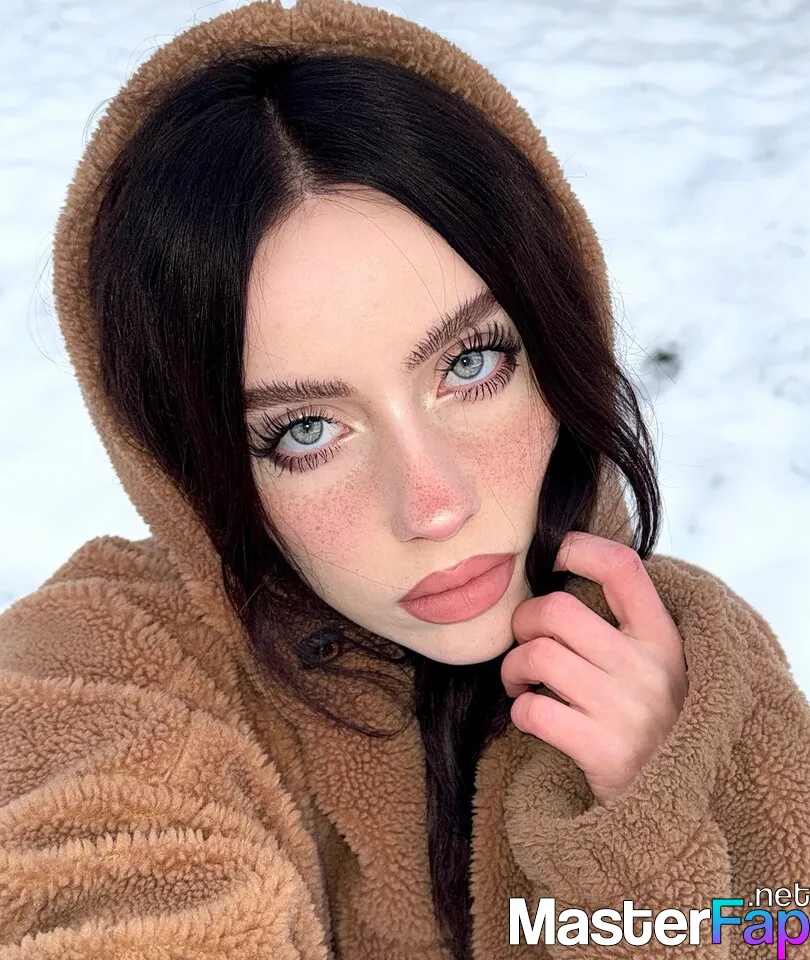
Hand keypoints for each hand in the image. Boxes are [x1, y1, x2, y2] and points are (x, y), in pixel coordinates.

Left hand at [501, 531, 687, 806]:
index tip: (554, 556)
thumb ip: (630, 628)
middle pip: (556, 611)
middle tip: (524, 640)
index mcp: (664, 638)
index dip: (580, 548)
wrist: (676, 810)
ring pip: (537, 656)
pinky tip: (530, 716)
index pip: (622, 567)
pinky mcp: (600, 750)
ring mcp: (623, 709)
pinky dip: (519, 710)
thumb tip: (570, 572)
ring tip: (519, 681)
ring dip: (512, 667)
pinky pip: (532, 710)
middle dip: (523, 621)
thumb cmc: (656, 725)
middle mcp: (646, 667)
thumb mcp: (662, 669)